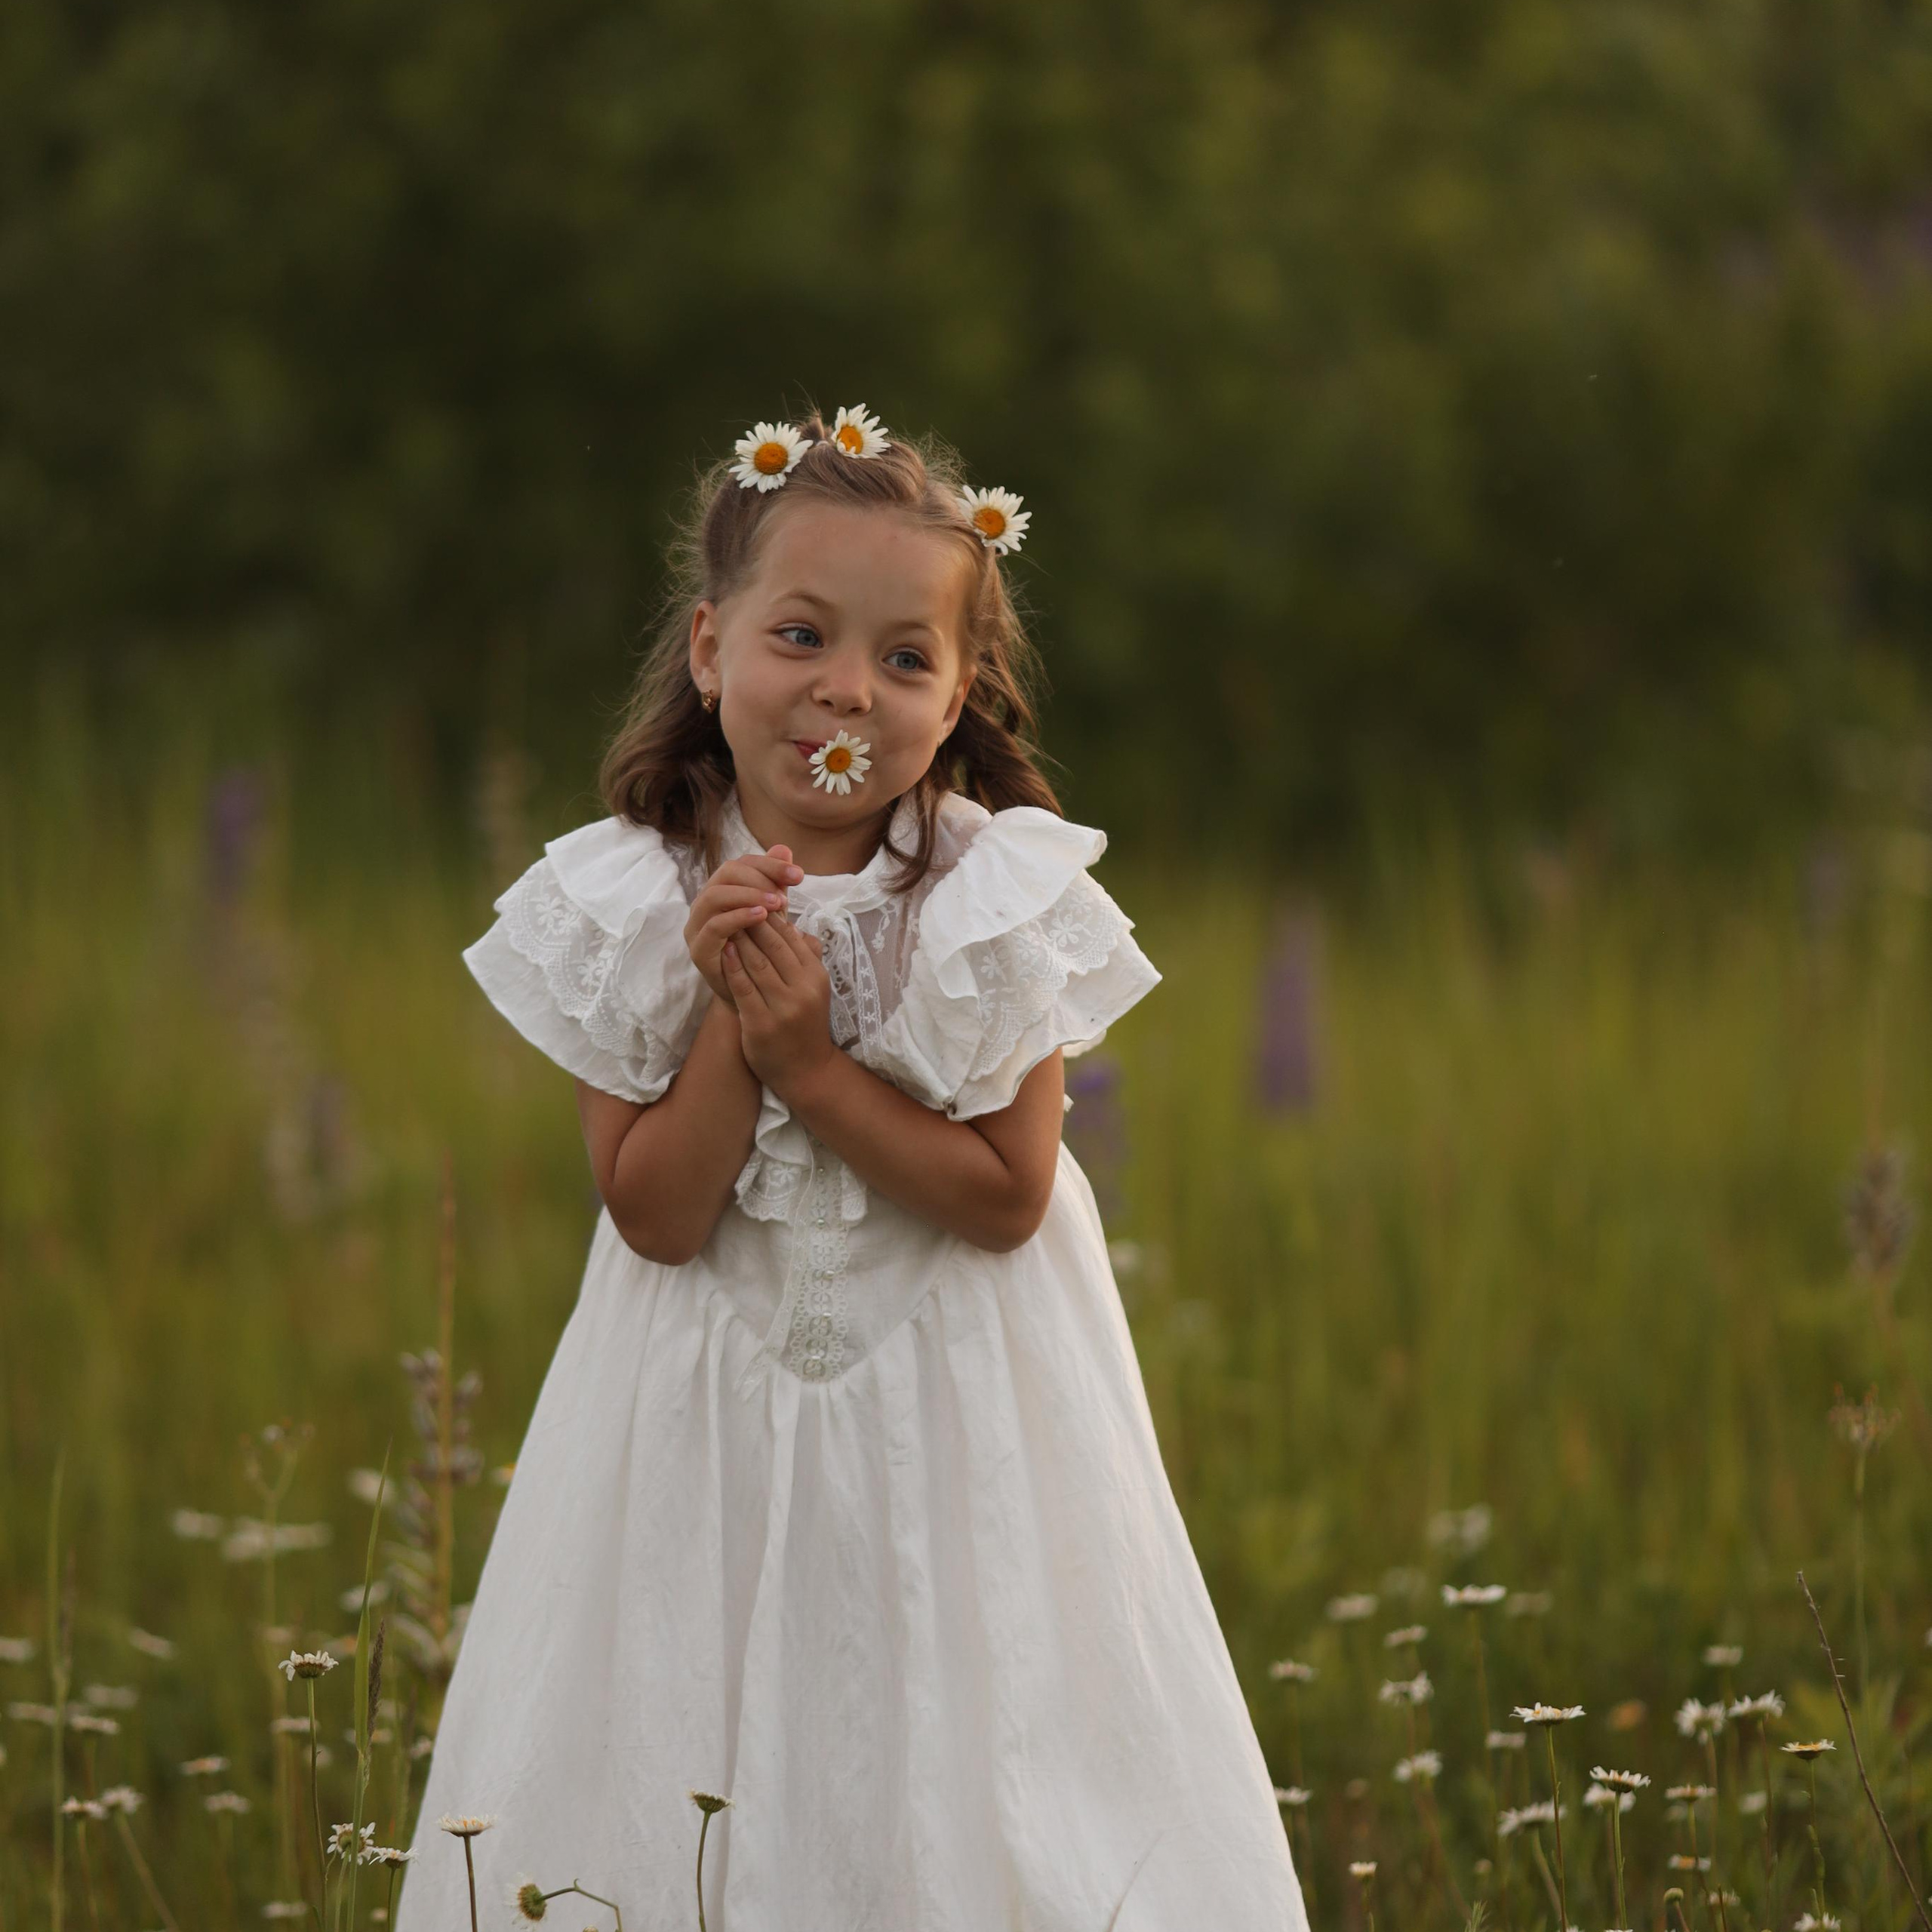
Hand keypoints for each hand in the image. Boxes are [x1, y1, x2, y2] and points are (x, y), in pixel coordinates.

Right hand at [684, 846, 803, 1002]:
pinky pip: (714, 925)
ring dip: (748, 895)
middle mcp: (706, 903)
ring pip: (715, 895)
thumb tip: (784, 848)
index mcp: (723, 889)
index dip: (771, 864)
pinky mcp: (698, 948)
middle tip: (786, 893)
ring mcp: (698, 925)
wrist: (754, 995)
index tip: (799, 876)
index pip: (743, 863)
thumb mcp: (774, 914)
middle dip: (760, 877)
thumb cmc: (763, 951)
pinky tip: (762, 918)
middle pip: (726, 872)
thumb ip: (775, 883)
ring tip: (777, 904)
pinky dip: (738, 917)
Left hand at [721, 913, 835, 1097]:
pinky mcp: (761, 1023)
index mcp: (817, 976)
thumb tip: (787, 922)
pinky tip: (723, 951)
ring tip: (724, 923)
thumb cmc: (805, 1024)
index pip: (791, 938)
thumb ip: (803, 956)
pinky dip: (731, 967)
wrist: (807, 1070)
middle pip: (773, 946)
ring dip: (738, 940)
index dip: (770, 917)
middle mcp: (803, 990)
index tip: (752, 901)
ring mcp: (783, 1008)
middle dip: (752, 922)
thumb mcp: (813, 988)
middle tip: (734, 904)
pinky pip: (742, 988)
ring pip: (756, 963)